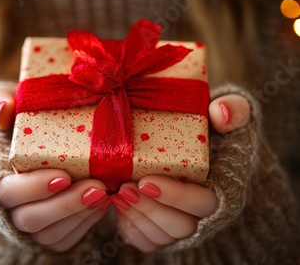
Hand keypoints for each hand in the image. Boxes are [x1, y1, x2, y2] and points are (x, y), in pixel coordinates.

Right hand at [0, 87, 108, 251]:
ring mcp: (27, 219)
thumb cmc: (10, 117)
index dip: (34, 188)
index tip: (63, 176)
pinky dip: (86, 223)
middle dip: (65, 206)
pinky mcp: (46, 229)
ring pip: (49, 234)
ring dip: (79, 215)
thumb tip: (4, 109)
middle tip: (97, 187)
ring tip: (106, 193)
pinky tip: (104, 202)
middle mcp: (7, 205)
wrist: (24, 136)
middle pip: (30, 219)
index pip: (7, 192)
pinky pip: (64, 238)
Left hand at [113, 94, 250, 251]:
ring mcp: (181, 222)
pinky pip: (146, 240)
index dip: (176, 196)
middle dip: (149, 209)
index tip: (146, 180)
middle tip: (124, 188)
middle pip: (181, 226)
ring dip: (136, 217)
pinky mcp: (161, 228)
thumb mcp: (228, 111)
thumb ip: (233, 108)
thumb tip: (222, 112)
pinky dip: (129, 227)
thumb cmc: (210, 125)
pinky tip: (116, 204)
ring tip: (116, 193)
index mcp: (222, 186)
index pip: (204, 202)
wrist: (189, 140)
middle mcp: (202, 212)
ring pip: (161, 236)